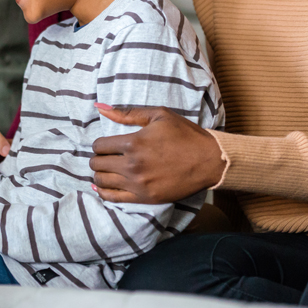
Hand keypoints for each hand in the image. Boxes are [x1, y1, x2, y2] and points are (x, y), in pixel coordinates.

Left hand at [90, 104, 224, 202]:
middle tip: (106, 157)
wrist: (209, 161)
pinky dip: (104, 192)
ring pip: (102, 181)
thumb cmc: (185, 135)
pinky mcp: (145, 198)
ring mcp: (138, 184)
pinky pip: (113, 198)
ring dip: (100, 175)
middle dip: (98, 159)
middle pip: (97, 164)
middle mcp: (132, 165)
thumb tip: (100, 108)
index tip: (106, 145)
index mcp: (133, 143)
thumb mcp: (159, 115)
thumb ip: (127, 113)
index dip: (100, 145)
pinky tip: (104, 187)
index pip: (99, 146)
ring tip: (108, 170)